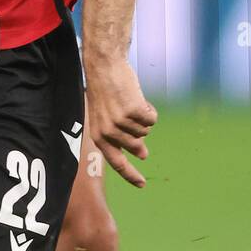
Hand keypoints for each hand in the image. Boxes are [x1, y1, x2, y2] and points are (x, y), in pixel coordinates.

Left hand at [85, 56, 156, 188]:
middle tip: (131, 114)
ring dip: (142, 117)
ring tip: (128, 101)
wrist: (104, 66)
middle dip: (140, 133)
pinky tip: (137, 97)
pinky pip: (152, 119)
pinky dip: (149, 109)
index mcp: (99, 136)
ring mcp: (121, 123)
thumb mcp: (105, 117)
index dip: (130, 175)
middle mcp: (109, 132)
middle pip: (137, 146)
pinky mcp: (133, 111)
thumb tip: (142, 155)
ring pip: (146, 131)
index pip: (116, 163)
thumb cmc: (105, 91)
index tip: (142, 184)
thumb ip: (120, 137)